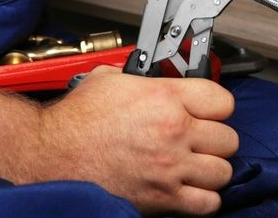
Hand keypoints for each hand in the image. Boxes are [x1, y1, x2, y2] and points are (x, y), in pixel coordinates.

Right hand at [37, 66, 238, 215]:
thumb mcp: (108, 80)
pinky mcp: (162, 198)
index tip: (210, 112)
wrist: (49, 156)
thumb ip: (139, 76)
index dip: (217, 106)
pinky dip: (204, 198)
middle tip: (200, 139)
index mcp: (164, 98)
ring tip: (196, 164)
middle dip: (216, 138)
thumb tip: (150, 75)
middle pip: (228, 138)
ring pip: (222, 171)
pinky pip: (208, 203)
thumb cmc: (74, 121)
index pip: (223, 101)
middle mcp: (173, 132)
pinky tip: (189, 187)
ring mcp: (170, 167)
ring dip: (212, 168)